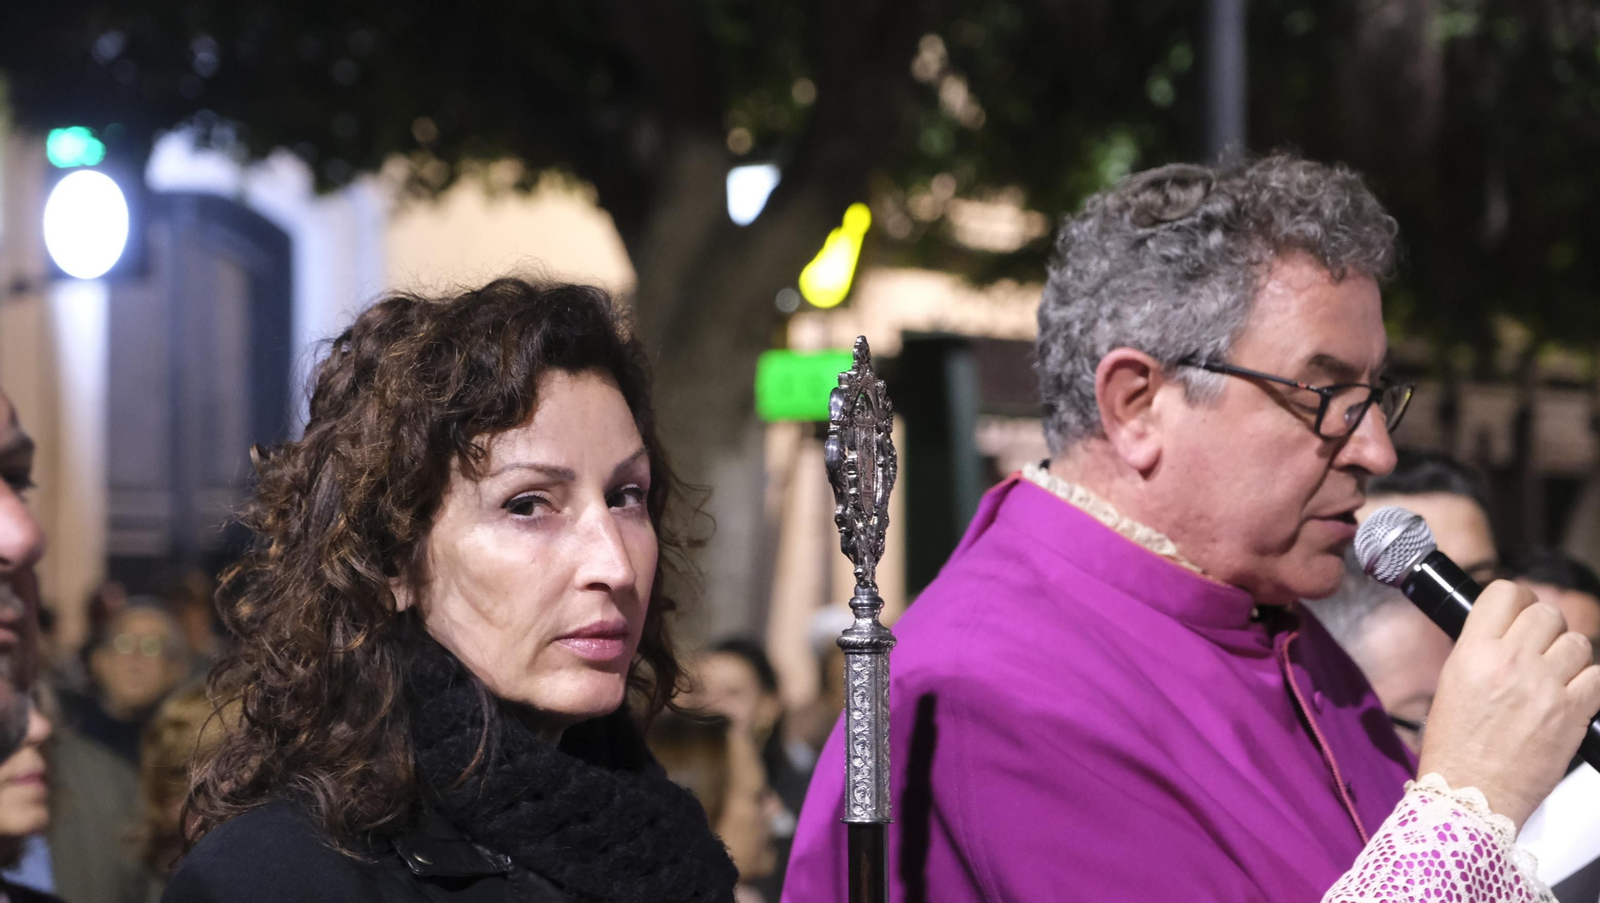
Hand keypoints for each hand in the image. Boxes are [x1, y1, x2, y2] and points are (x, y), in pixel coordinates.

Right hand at [1416, 579, 1599, 828]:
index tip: (1519, 611)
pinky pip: (1598, 676)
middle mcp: (1511, 662)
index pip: (1506, 593)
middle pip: (1547, 613)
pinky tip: (1571, 694)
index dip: (1517, 598)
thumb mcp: (1452, 683)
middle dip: (1545, 626)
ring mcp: (1546, 686)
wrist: (1472, 794)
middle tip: (1539, 645)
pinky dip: (1589, 682)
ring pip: (1577, 642)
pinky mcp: (1573, 712)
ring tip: (1555, 673)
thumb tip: (1507, 632)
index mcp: (1474, 652)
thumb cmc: (1456, 746)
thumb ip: (1481, 650)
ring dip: (1569, 654)